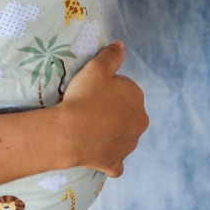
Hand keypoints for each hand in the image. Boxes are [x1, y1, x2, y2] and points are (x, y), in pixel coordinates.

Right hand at [59, 42, 147, 176]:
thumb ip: (111, 55)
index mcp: (137, 99)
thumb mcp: (96, 68)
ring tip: (89, 128)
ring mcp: (128, 146)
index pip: (124, 89)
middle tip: (89, 108)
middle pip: (126, 113)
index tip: (92, 90)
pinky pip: (115, 162)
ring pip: (122, 136)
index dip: (107, 88)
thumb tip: (121, 45)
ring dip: (111, 132)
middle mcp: (139, 123)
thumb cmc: (84, 97)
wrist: (69, 133)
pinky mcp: (115, 163)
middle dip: (112, 110)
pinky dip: (109, 158)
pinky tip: (99, 154)